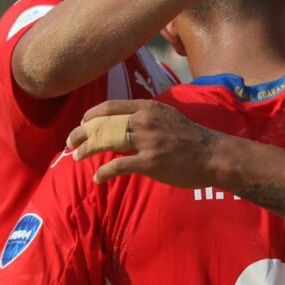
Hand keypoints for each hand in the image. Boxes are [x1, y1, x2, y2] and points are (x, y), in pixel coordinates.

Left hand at [66, 100, 225, 187]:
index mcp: (148, 107)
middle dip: (82, 133)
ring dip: (87, 149)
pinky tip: (97, 178)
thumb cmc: (193, 138)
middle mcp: (145, 120)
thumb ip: (148, 117)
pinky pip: (118, 165)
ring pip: (106, 141)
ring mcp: (147, 141)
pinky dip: (104, 172)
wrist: (214, 155)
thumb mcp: (169, 117)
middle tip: (70, 142)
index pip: (111, 107)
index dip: (91, 115)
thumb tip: (129, 122)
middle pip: (103, 123)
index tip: (82, 124)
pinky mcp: (150, 162)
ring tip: (76, 157)